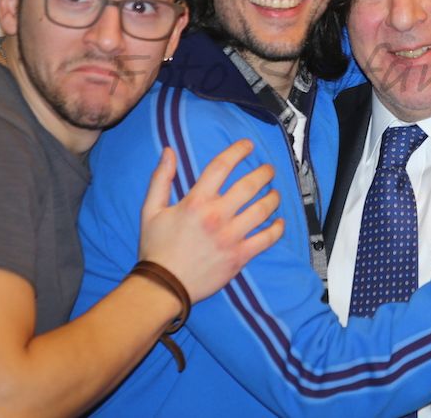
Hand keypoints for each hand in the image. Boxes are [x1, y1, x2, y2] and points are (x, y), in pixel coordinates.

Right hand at [139, 140, 283, 302]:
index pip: (222, 166)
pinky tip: (279, 222)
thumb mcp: (151, 210)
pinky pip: (267, 239)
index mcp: (196, 202)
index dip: (237, 151)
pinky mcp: (240, 256)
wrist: (163, 286)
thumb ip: (161, 178)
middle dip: (264, 173)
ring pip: (262, 209)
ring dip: (273, 197)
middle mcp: (217, 216)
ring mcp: (231, 237)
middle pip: (250, 185)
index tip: (248, 145)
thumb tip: (168, 151)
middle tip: (269, 170)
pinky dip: (277, 228)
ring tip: (274, 193)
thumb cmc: (156, 248)